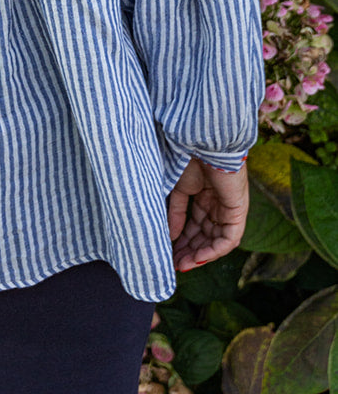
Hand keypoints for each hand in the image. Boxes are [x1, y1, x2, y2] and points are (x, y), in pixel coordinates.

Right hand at [168, 157, 248, 271]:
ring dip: (200, 254)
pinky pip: (229, 239)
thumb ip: (175, 213)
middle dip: (190, 250)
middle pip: (205, 235)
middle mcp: (218, 205)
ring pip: (217, 240)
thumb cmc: (189, 159)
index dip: (183, 240)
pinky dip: (214, 250)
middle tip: (175, 263)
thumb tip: (171, 236)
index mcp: (204, 196)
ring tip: (183, 264)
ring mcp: (229, 209)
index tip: (169, 252)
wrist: (204, 144)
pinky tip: (198, 257)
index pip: (195, 225)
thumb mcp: (178, 189)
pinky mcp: (238, 212)